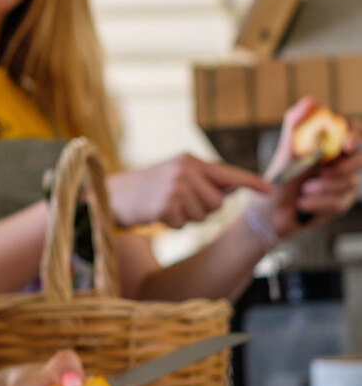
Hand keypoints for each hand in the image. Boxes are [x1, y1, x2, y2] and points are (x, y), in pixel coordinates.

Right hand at [105, 155, 270, 229]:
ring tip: (167, 206)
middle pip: (217, 203)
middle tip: (180, 203)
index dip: (251, 182)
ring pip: (202, 216)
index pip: (228, 172)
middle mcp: (185, 170)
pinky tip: (158, 214)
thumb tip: (234, 188)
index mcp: (191, 161)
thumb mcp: (177, 174)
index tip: (270, 189)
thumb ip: (204, 180)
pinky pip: (183, 225)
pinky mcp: (165, 206)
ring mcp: (175, 187)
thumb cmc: (150, 187)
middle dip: (203, 209)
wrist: (115, 195)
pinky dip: (172, 225)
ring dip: (187, 218)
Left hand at [248, 97, 361, 239]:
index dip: (355, 137)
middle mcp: (342, 161)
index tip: (345, 146)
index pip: (355, 132)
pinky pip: (339, 202)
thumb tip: (310, 100)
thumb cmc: (281, 174)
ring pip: (348, 183)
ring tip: (302, 191)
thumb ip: (297, 124)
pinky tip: (302, 203)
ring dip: (323, 188)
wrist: (271, 206)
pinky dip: (318, 203)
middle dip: (343, 167)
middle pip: (361, 158)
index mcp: (331, 143)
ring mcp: (344, 181)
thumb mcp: (287, 149)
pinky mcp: (341, 202)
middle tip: (322, 172)